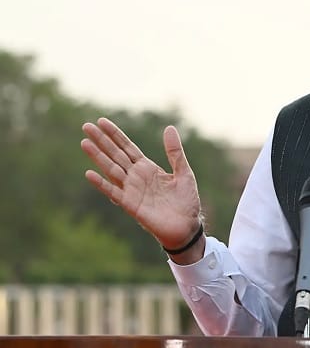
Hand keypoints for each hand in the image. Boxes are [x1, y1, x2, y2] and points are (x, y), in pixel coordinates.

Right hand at [81, 117, 203, 260]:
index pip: (127, 147)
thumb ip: (175, 152)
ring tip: (84, 142)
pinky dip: (102, 184)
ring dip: (98, 157)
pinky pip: (114, 192)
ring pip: (111, 169)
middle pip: (115, 155)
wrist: (187, 226)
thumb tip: (169, 128)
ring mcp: (131, 190)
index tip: (101, 121)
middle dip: (101, 141)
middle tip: (85, 126)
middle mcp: (136, 177)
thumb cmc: (186, 201)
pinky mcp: (131, 204)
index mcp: (147, 168)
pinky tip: (90, 173)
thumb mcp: (183, 172)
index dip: (115, 135)